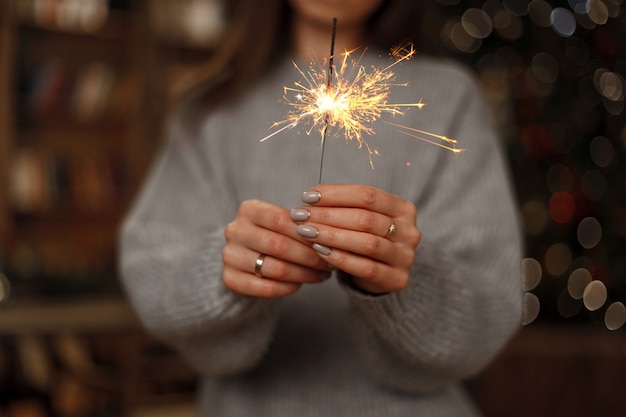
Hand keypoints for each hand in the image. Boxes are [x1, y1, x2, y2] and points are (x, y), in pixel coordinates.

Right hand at [222, 199, 331, 297]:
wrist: (244, 256)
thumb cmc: (271, 234)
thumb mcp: (281, 222)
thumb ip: (299, 225)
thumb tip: (328, 235)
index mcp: (248, 209)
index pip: (280, 220)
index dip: (306, 233)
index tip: (327, 242)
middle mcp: (235, 230)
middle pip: (278, 245)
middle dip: (309, 256)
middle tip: (328, 262)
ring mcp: (229, 255)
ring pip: (274, 268)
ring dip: (303, 274)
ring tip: (321, 275)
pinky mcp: (230, 278)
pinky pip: (266, 288)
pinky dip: (288, 287)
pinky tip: (301, 284)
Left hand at [291, 184, 421, 293]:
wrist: (382, 275)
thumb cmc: (365, 239)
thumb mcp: (360, 219)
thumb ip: (343, 207)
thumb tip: (310, 199)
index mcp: (403, 208)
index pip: (368, 195)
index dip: (335, 194)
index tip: (307, 196)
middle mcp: (410, 231)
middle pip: (365, 219)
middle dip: (328, 216)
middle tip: (300, 216)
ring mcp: (406, 257)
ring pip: (367, 243)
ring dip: (332, 236)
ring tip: (306, 232)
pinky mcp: (397, 279)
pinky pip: (366, 268)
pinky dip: (340, 259)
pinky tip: (319, 252)